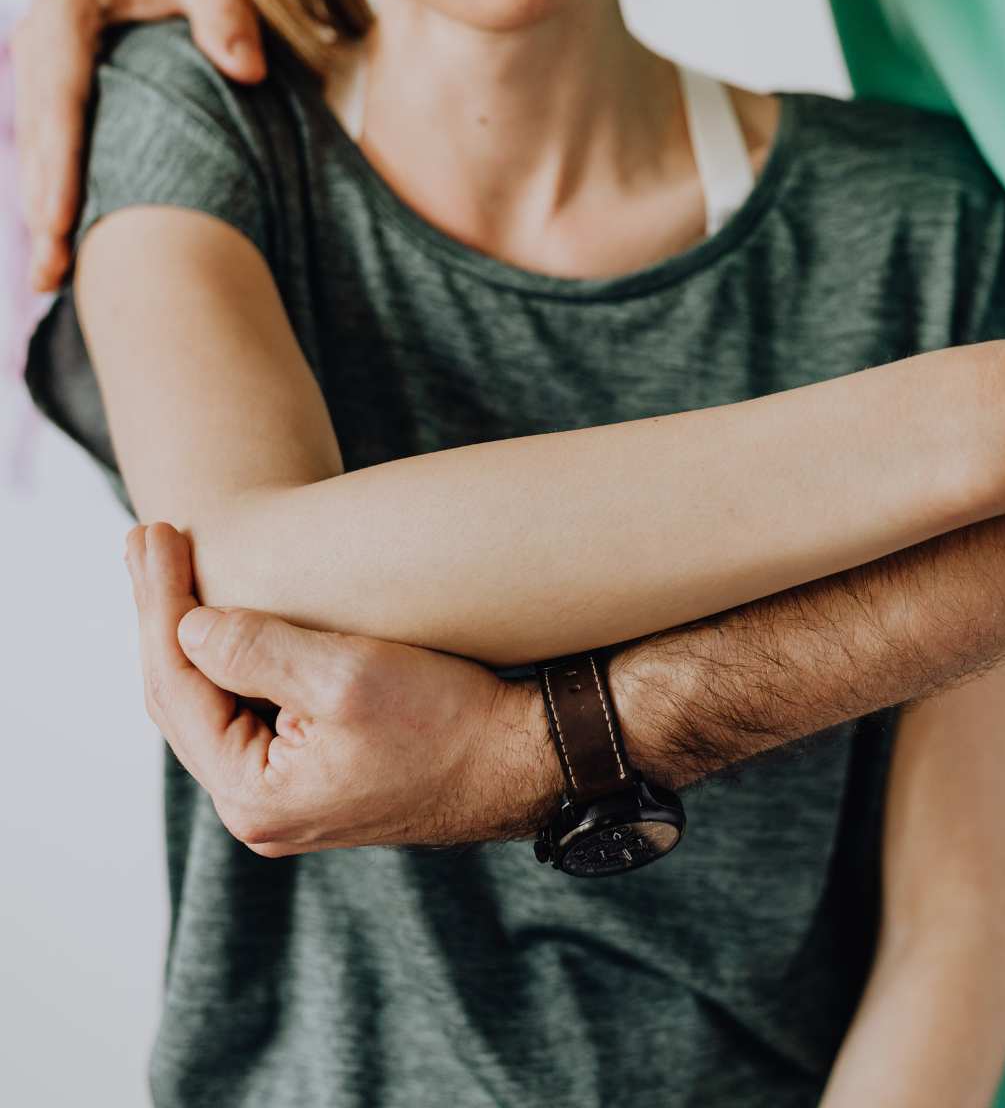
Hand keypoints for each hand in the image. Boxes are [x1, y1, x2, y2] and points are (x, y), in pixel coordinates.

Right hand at [13, 0, 264, 292]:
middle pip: (38, 138)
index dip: (58, 158)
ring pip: (35, 155)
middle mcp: (42, 46)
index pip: (59, 92)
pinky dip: (54, 204)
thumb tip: (248, 68)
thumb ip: (225, 11)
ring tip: (51, 282)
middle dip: (43, 207)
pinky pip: (50, 158)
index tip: (61, 218)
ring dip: (41, 218)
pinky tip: (64, 258)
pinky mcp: (56, 103)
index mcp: (68, 10)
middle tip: (54, 272)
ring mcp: (43, 77)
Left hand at [126, 522, 556, 855]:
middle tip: (146, 540)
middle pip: (182, 698)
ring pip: (211, 706)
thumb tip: (187, 624)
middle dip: (163, 615)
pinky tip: (223, 622)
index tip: (155, 534)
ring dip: (190, 635)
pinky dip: (230, 661)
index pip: (177, 686)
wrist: (520, 761)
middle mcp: (258, 807)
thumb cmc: (450, 722)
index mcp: (255, 793)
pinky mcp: (313, 775)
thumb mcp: (349, 676)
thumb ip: (256, 650)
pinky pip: (246, 713)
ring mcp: (285, 795)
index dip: (160, 604)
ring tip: (168, 569)